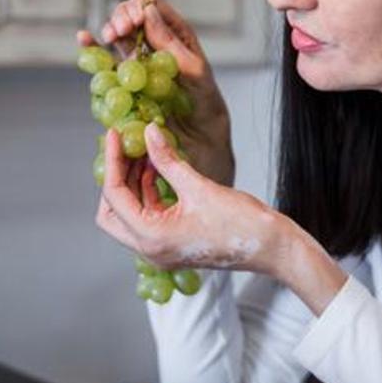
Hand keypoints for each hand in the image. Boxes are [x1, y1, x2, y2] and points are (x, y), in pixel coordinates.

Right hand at [79, 0, 234, 186]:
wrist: (199, 142)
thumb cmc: (205, 106)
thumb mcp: (194, 71)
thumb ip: (170, 42)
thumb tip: (147, 11)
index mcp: (175, 34)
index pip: (150, 3)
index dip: (137, 6)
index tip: (133, 23)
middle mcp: (154, 43)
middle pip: (128, 14)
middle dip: (120, 17)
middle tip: (120, 32)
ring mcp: (137, 62)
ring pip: (116, 34)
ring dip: (109, 29)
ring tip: (110, 37)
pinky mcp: (124, 82)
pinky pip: (105, 62)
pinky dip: (92, 48)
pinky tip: (84, 39)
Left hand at [96, 123, 283, 273]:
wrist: (271, 248)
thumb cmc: (241, 225)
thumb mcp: (200, 187)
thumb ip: (168, 160)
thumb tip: (149, 132)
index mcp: (152, 238)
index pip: (114, 196)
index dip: (112, 162)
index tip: (114, 136)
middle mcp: (150, 250)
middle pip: (110, 214)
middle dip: (115, 178)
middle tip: (123, 149)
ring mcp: (161, 250)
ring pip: (129, 215)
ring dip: (133, 183)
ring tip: (144, 152)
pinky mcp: (173, 244)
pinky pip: (149, 217)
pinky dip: (148, 193)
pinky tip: (158, 169)